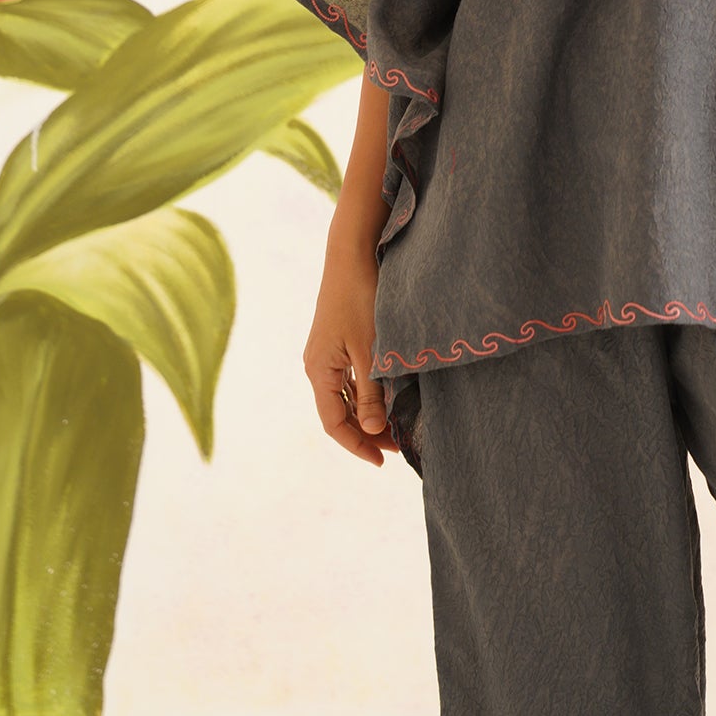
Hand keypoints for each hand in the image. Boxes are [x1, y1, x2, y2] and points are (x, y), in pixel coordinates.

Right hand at [304, 231, 397, 466]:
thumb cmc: (361, 298)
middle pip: (339, 413)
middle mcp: (317, 366)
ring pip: (346, 396)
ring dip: (368, 414)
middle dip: (366, 433)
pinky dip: (368, 394)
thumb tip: (372, 431)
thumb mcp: (370, 349)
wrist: (352, 254)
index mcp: (319, 371)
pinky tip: (389, 398)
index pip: (334, 423)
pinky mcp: (338, 342)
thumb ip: (371, 392)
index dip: (357, 445)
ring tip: (397, 427)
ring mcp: (326, 354)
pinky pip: (350, 379)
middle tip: (397, 447)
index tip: (383, 461)